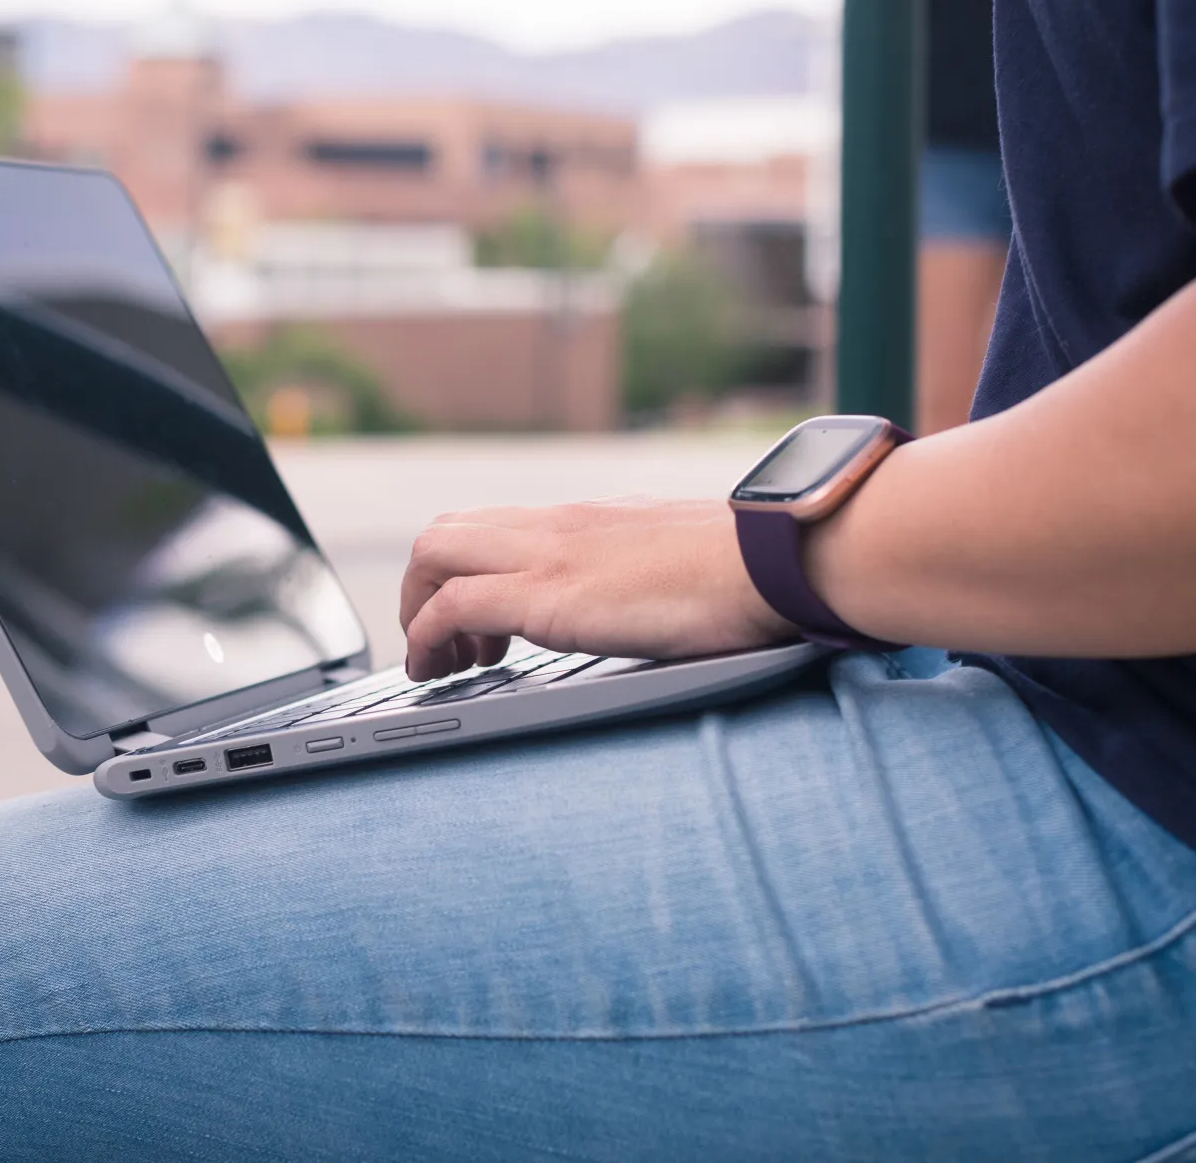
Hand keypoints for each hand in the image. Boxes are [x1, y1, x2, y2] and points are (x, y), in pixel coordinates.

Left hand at [397, 497, 797, 681]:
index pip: (494, 525)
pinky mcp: (547, 596)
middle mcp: (557, 528)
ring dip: (419, 611)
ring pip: (433, 554)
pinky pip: (453, 604)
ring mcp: (547, 556)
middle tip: (453, 649)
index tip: (478, 628)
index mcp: (589, 522)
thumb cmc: (750, 571)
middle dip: (425, 589)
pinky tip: (438, 673)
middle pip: (446, 532)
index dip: (465, 571)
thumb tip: (661, 601)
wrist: (776, 560)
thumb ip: (650, 575)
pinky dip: (428, 639)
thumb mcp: (681, 564)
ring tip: (443, 665)